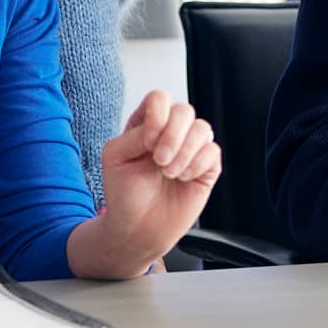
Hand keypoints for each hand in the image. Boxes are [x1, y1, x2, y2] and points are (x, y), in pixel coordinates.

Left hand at [96, 90, 220, 264]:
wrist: (137, 229)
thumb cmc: (124, 193)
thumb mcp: (115, 157)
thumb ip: (135, 135)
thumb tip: (159, 126)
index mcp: (146, 124)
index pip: (159, 98)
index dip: (157, 116)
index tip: (147, 142)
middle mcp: (170, 132)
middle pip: (184, 110)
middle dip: (173, 136)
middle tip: (159, 160)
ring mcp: (190, 149)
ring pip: (202, 128)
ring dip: (185, 152)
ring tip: (169, 173)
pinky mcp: (206, 167)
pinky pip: (213, 151)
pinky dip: (197, 164)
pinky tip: (183, 178)